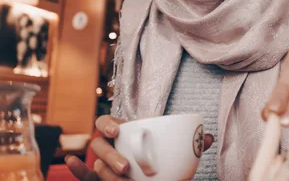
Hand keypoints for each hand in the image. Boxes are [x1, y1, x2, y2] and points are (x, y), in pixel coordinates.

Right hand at [66, 115, 214, 179]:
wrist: (153, 177)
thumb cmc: (160, 162)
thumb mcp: (172, 153)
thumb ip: (187, 146)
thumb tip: (208, 139)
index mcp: (125, 133)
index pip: (106, 122)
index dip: (107, 123)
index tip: (118, 130)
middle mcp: (110, 146)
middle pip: (100, 145)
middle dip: (111, 155)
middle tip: (127, 166)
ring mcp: (102, 164)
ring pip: (95, 163)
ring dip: (104, 168)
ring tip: (120, 174)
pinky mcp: (100, 179)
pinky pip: (85, 178)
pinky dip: (76, 171)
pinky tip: (70, 162)